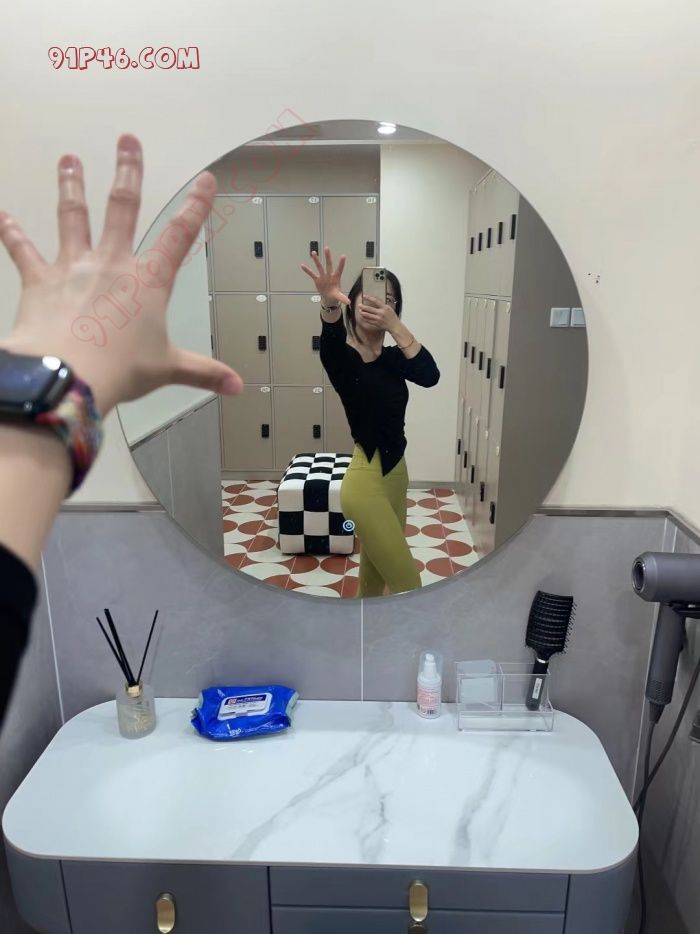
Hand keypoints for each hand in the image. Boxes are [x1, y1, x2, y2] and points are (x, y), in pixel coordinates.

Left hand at [0, 134, 242, 415]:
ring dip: (71, 186)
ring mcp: (73, 268)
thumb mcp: (168, 370)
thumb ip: (203, 372)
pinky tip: (2, 216)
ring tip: (69, 160)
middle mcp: (112, 264)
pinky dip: (11, 233)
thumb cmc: (119, 370)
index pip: (180, 237)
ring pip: (73, 217)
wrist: (69, 374)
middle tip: (127, 141)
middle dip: (128, 172)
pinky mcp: (39, 281)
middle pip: (123, 208)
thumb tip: (236, 386)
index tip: (205, 181)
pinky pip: (23, 251)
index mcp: (148, 283)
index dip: (196, 207)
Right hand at [300, 245, 349, 306]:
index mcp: (336, 277)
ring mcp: (323, 276)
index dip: (341, 263)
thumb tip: (348, 302)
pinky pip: (311, 274)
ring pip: (319, 267)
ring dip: (316, 260)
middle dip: (328, 257)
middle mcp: (329, 275)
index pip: (339, 269)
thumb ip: (342, 298)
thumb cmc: (335, 294)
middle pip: (329, 264)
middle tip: (327, 248)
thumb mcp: (338, 296)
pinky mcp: (317, 279)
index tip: (343, 256)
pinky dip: (307, 270)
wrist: (328, 297)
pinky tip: (302, 265)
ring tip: (313, 252)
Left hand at [356, 295, 399, 332]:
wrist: (394, 326)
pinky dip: (365, 318)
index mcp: (385, 308)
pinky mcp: (376, 324)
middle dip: (363, 306)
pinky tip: (363, 316)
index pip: (375, 301)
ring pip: (367, 315)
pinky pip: (368, 321)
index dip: (369, 298)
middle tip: (359, 305)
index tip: (364, 296)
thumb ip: (382, 305)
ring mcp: (378, 319)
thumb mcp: (389, 308)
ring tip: (359, 310)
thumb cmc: (392, 316)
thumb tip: (374, 301)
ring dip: (362, 313)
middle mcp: (381, 313)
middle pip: (369, 309)